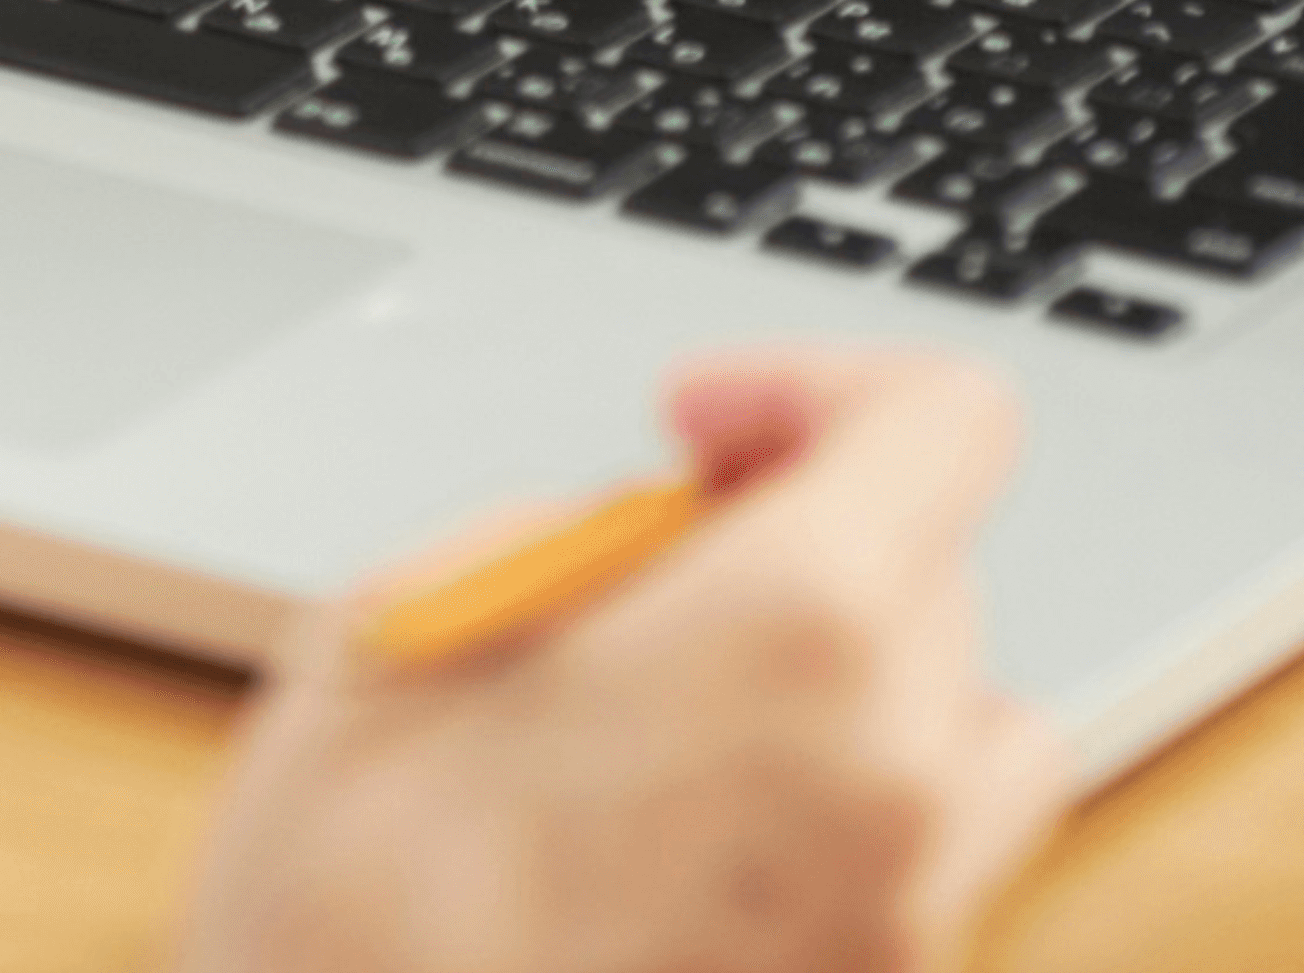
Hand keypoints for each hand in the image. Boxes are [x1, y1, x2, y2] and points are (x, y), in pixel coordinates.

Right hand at [178, 350, 1065, 972]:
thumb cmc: (350, 917)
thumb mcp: (402, 627)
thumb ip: (574, 546)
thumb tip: (644, 552)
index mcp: (797, 633)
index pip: (946, 421)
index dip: (815, 385)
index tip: (697, 427)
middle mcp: (897, 785)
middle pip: (942, 583)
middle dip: (803, 550)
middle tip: (640, 583)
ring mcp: (904, 937)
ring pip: (953, 748)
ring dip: (839, 702)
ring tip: (661, 730)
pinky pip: (905, 889)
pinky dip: (818, 838)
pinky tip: (654, 863)